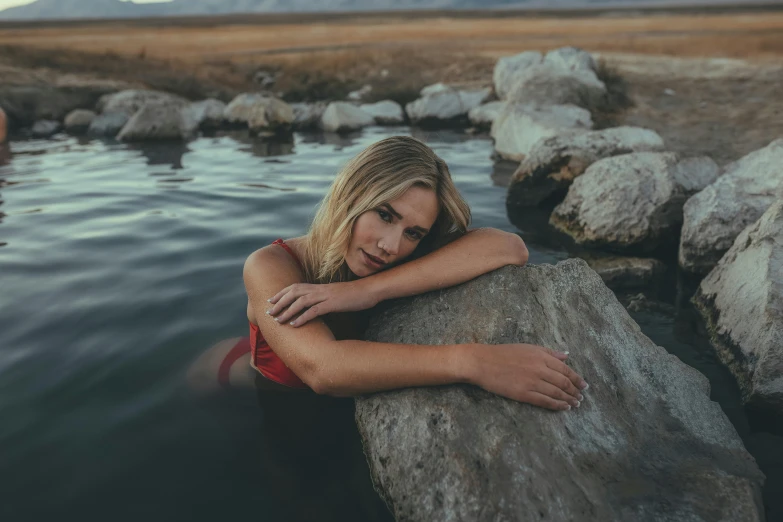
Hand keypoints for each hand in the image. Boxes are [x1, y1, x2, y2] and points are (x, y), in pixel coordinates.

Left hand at [266, 280, 377, 326]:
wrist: (368, 290)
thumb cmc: (353, 295)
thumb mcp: (334, 295)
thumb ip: (322, 299)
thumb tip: (314, 307)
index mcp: (319, 287)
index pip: (295, 287)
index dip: (281, 293)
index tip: (270, 300)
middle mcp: (319, 289)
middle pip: (293, 293)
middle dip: (279, 302)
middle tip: (268, 312)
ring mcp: (325, 296)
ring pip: (300, 302)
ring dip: (287, 311)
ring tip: (278, 320)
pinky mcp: (332, 304)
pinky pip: (314, 311)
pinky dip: (302, 318)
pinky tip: (295, 325)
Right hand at [467, 343, 587, 410]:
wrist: (483, 362)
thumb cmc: (504, 353)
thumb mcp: (528, 348)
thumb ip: (549, 352)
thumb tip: (566, 355)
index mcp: (542, 356)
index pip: (566, 370)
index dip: (577, 379)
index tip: (584, 385)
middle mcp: (540, 369)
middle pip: (564, 383)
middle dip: (575, 391)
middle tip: (581, 397)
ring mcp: (532, 382)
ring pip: (557, 393)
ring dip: (569, 400)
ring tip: (575, 404)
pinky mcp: (524, 394)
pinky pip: (545, 401)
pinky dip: (557, 405)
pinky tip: (563, 407)